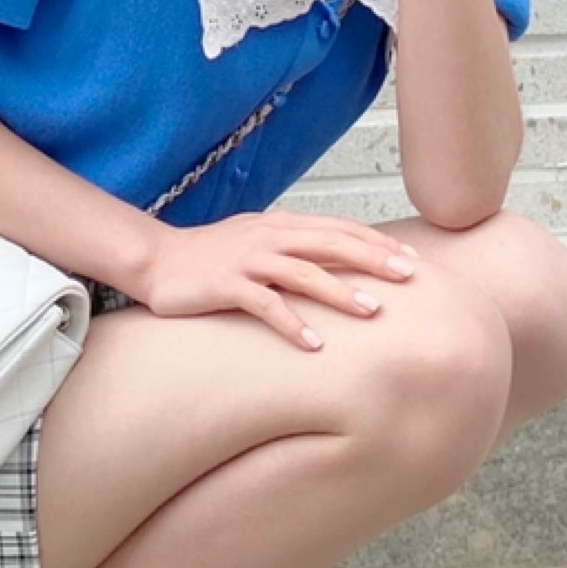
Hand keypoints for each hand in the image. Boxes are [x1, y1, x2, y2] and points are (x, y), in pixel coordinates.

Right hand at [136, 212, 422, 351]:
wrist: (156, 260)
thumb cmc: (211, 256)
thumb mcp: (257, 242)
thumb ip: (293, 246)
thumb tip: (336, 260)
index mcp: (280, 224)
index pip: (338, 228)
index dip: (375, 242)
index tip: (410, 259)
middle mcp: (269, 236)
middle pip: (331, 244)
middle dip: (373, 259)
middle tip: (408, 277)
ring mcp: (248, 259)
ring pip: (304, 272)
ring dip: (340, 291)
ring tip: (373, 311)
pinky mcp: (226, 285)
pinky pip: (265, 305)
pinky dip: (292, 323)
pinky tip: (314, 344)